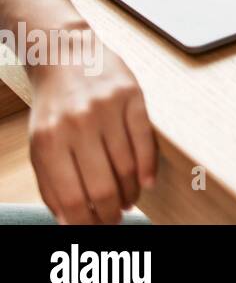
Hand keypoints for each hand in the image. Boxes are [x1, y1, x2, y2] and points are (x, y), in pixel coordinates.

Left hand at [27, 35, 156, 223]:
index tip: (94, 228)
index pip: (71, 197)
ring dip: (130, 192)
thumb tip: (71, 218)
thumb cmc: (54, 104)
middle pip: (102, 186)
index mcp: (48, 141)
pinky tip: (146, 182)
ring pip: (126, 166)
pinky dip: (148, 166)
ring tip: (129, 201)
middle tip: (115, 219)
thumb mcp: (41, 142)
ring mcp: (107, 110)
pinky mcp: (132, 96)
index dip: (86, 221)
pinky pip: (145, 140)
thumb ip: (51, 180)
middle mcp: (77, 125)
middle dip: (111, 212)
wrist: (67, 53)